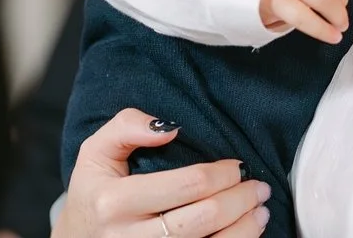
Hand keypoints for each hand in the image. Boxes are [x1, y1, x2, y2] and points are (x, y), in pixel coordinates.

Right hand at [53, 111, 268, 237]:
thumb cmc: (92, 194)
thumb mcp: (95, 152)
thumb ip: (127, 126)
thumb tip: (170, 127)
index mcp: (114, 202)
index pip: (186, 185)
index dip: (221, 174)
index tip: (237, 166)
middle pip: (204, 218)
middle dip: (240, 199)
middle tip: (259, 186)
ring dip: (246, 227)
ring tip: (260, 209)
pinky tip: (247, 233)